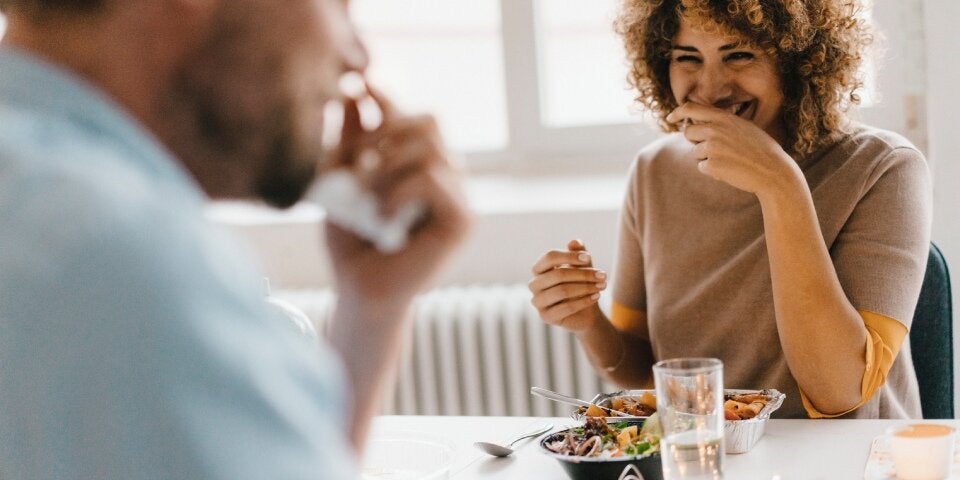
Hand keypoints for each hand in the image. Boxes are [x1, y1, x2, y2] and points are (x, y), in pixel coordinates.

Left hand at [324, 85, 470, 311]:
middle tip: (356, 157)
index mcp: (420, 165)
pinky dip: (400, 190)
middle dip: (388, 129)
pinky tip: (381, 214)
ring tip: (364, 192)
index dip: (389, 100)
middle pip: (431, 121)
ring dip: (388, 164)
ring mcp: (458, 197)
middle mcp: (445, 176)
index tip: (358, 86)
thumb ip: (351, 142)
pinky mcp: (463, 220)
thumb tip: (355, 93)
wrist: (359, 291)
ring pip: (431, 147)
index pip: (412, 118)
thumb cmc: (351, 243)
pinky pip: (435, 179)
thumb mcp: (342, 183)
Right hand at [528, 239, 606, 332]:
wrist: (585, 312)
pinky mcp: (546, 317)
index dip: (570, 256)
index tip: (588, 258)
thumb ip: (578, 254)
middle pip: (558, 274)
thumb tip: (574, 242)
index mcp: (539, 269)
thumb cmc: (581, 284)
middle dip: (583, 274)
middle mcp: (534, 284)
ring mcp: (538, 301)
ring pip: (562, 291)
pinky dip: (584, 301)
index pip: (550, 257)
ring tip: (602, 286)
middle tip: (603, 275)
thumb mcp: (583, 267)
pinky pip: (566, 307)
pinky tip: (596, 296)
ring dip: (586, 287)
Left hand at [666, 102, 801, 195]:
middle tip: (715, 149)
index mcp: (723, 118)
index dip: (678, 112)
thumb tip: (701, 126)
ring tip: (730, 161)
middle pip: (688, 132)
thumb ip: (723, 124)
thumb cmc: (761, 151)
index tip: (670, 118)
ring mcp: (712, 146)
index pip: (691, 108)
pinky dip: (713, 171)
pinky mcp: (711, 164)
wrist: (773, 172)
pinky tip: (730, 170)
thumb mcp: (744, 128)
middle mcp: (715, 129)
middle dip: (696, 141)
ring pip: (696, 152)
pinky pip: (702, 167)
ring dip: (707, 158)